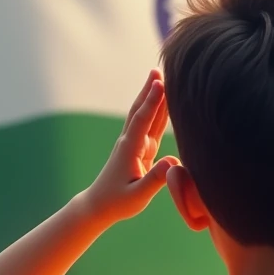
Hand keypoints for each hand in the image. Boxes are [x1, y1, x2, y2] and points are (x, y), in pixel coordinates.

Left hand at [85, 69, 179, 223]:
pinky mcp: (140, 150)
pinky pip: (150, 126)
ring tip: (160, 78)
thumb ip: (154, 179)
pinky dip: (157, 111)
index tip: (161, 83)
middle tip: (158, 70)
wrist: (100, 205)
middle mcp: (131, 142)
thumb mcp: (138, 196)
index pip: (143, 121)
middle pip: (140, 110)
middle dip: (150, 90)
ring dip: (152, 96)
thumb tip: (173, 162)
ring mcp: (135, 145)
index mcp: (130, 150)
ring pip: (145, 115)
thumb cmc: (118, 202)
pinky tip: (164, 103)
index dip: (153, 102)